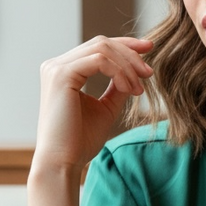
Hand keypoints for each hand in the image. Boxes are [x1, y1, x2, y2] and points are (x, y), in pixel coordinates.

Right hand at [33, 35, 154, 174]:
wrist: (63, 162)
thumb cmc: (80, 141)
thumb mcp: (106, 108)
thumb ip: (117, 87)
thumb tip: (136, 72)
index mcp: (64, 71)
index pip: (98, 47)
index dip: (125, 45)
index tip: (149, 49)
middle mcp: (56, 65)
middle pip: (101, 43)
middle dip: (130, 54)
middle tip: (149, 73)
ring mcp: (56, 68)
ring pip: (102, 49)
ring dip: (128, 66)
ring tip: (139, 88)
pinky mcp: (61, 75)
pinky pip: (100, 61)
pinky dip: (119, 72)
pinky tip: (129, 89)